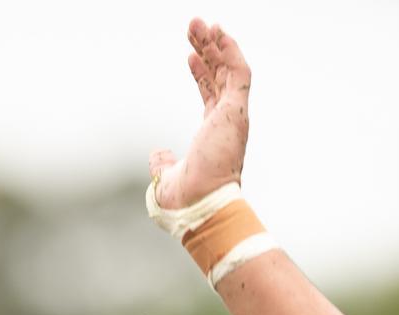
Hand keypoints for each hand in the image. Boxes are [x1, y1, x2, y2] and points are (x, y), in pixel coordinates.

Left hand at [150, 19, 251, 209]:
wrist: (199, 206)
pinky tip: (220, 33)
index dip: (202, 72)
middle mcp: (227, 122)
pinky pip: (240, 74)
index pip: (211, 95)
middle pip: (221, 76)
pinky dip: (231, 51)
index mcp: (214, 134)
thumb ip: (164, 162)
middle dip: (208, 50)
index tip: (190, 54)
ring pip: (230, 70)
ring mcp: (233, 116)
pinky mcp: (236, 112)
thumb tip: (158, 154)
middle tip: (194, 27)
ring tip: (202, 23)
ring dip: (217, 44)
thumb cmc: (186, 200)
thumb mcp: (166, 176)